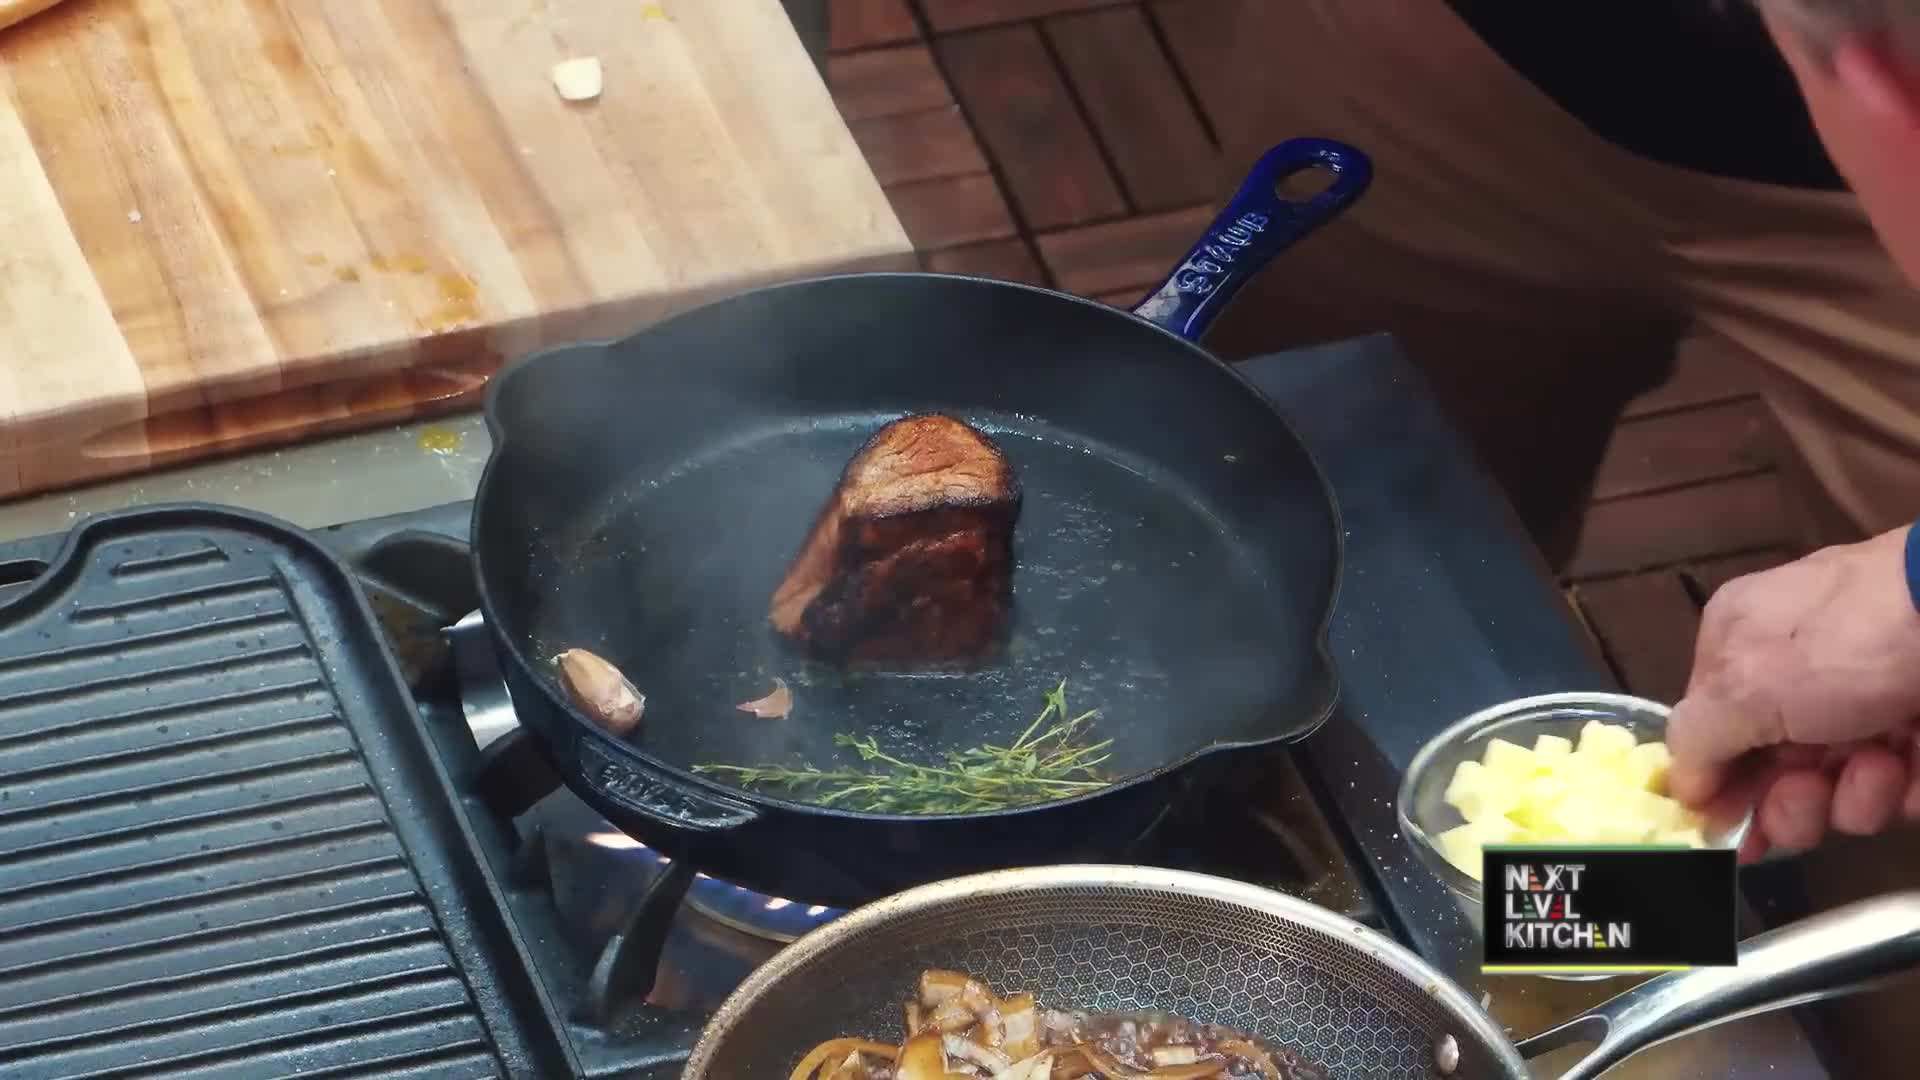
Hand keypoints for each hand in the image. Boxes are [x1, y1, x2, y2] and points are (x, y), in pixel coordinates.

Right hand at [1667, 524, 1919, 860]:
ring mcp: (1863, 707)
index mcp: (1741, 646)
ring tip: (1879, 765)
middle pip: (1773, 773)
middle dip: (1789, 800)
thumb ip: (1695, 740)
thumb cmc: (1842, 645)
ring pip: (1837, 793)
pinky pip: (1896, 793)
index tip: (1725, 830)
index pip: (1710, 731)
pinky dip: (1903, 790)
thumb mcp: (1743, 687)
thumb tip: (1682, 786)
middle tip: (1809, 795)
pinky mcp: (1918, 737)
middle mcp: (1798, 678)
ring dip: (1853, 796)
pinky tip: (1911, 764)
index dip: (1716, 786)